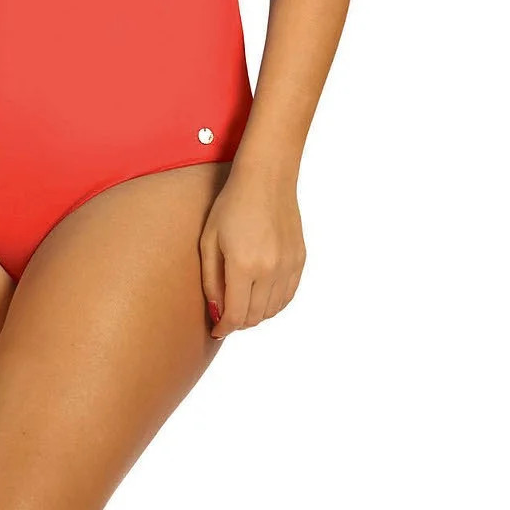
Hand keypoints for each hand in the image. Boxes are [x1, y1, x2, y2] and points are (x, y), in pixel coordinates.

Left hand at [200, 161, 305, 338]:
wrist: (266, 179)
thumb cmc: (231, 204)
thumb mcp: (209, 240)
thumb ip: (211, 280)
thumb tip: (217, 311)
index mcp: (243, 265)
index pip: (235, 314)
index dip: (224, 327)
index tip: (216, 330)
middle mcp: (269, 270)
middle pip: (255, 316)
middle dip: (238, 322)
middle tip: (226, 315)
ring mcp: (288, 266)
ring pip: (273, 310)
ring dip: (256, 314)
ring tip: (242, 304)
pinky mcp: (300, 260)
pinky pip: (288, 295)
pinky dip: (274, 303)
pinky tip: (261, 295)